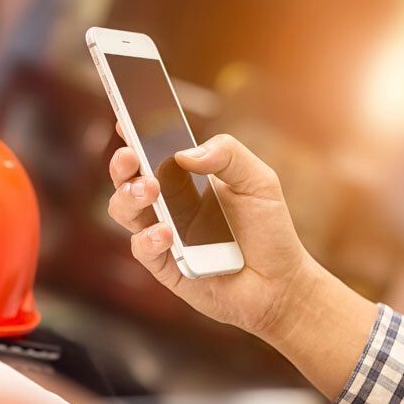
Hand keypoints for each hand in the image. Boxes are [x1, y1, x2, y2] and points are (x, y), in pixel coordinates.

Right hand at [107, 132, 378, 399]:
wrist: (280, 284)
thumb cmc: (269, 230)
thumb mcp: (259, 181)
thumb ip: (229, 155)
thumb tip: (185, 153)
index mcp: (186, 178)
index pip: (153, 151)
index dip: (134, 134)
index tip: (124, 119)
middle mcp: (168, 204)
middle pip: (128, 179)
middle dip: (122, 164)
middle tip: (131, 156)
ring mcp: (163, 235)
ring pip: (124, 211)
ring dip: (129, 196)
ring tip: (150, 189)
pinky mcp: (164, 266)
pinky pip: (142, 248)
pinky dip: (149, 238)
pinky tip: (167, 233)